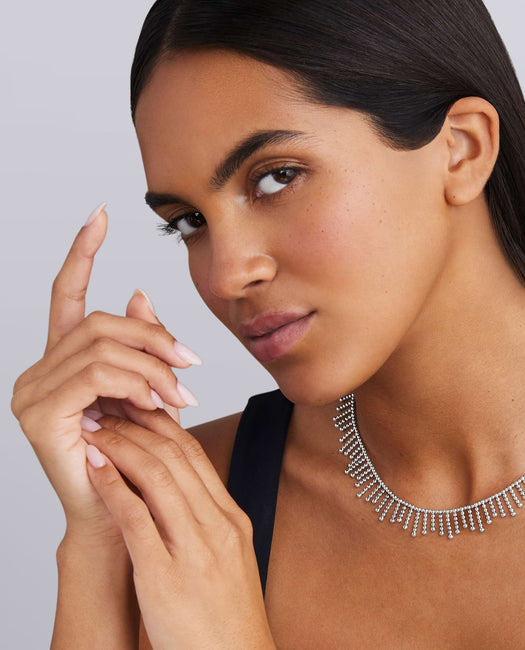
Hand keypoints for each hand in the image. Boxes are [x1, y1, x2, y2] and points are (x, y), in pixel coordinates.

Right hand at [11, 204, 199, 538]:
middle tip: (190, 363)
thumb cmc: (137, 453)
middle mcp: (42, 369)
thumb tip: (137, 293)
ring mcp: (34, 391)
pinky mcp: (40, 414)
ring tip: (179, 394)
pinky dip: (135, 383)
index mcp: (65, 358)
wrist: (122, 511)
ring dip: (152, 367)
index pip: (68, 294)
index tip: (100, 215)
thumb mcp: (147, 389)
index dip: (83, 252)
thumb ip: (140, 344)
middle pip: (101, 321)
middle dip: (153, 338)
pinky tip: (156, 403)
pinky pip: (96, 375)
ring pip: (103, 346)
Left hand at [81, 405, 275, 649]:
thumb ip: (208, 522)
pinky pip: (136, 517)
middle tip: (110, 411)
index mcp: (232, 519)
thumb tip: (178, 493)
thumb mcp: (230, 558)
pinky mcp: (164, 575)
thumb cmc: (227, 616)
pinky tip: (96, 470)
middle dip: (138, 427)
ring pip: (157, 477)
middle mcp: (217, 525)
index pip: (196, 456)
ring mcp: (194, 548)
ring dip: (121, 447)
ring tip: (96, 432)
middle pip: (176, 457)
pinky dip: (114, 487)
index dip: (164, 427)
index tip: (138, 412)